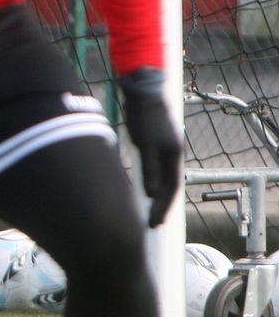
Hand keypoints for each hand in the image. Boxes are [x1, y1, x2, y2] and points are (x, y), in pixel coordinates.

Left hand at [119, 78, 181, 227]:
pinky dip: (150, 181)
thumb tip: (152, 195)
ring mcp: (163, 148)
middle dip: (161, 206)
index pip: (171, 189)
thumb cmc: (143, 117)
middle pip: (169, 186)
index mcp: (173, 156)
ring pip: (161, 178)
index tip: (154, 224)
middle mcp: (172, 154)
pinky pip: (154, 169)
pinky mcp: (153, 143)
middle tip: (152, 224)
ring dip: (156, 195)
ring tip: (147, 211)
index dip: (163, 207)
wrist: (141, 92)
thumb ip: (149, 169)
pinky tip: (142, 188)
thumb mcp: (144, 144)